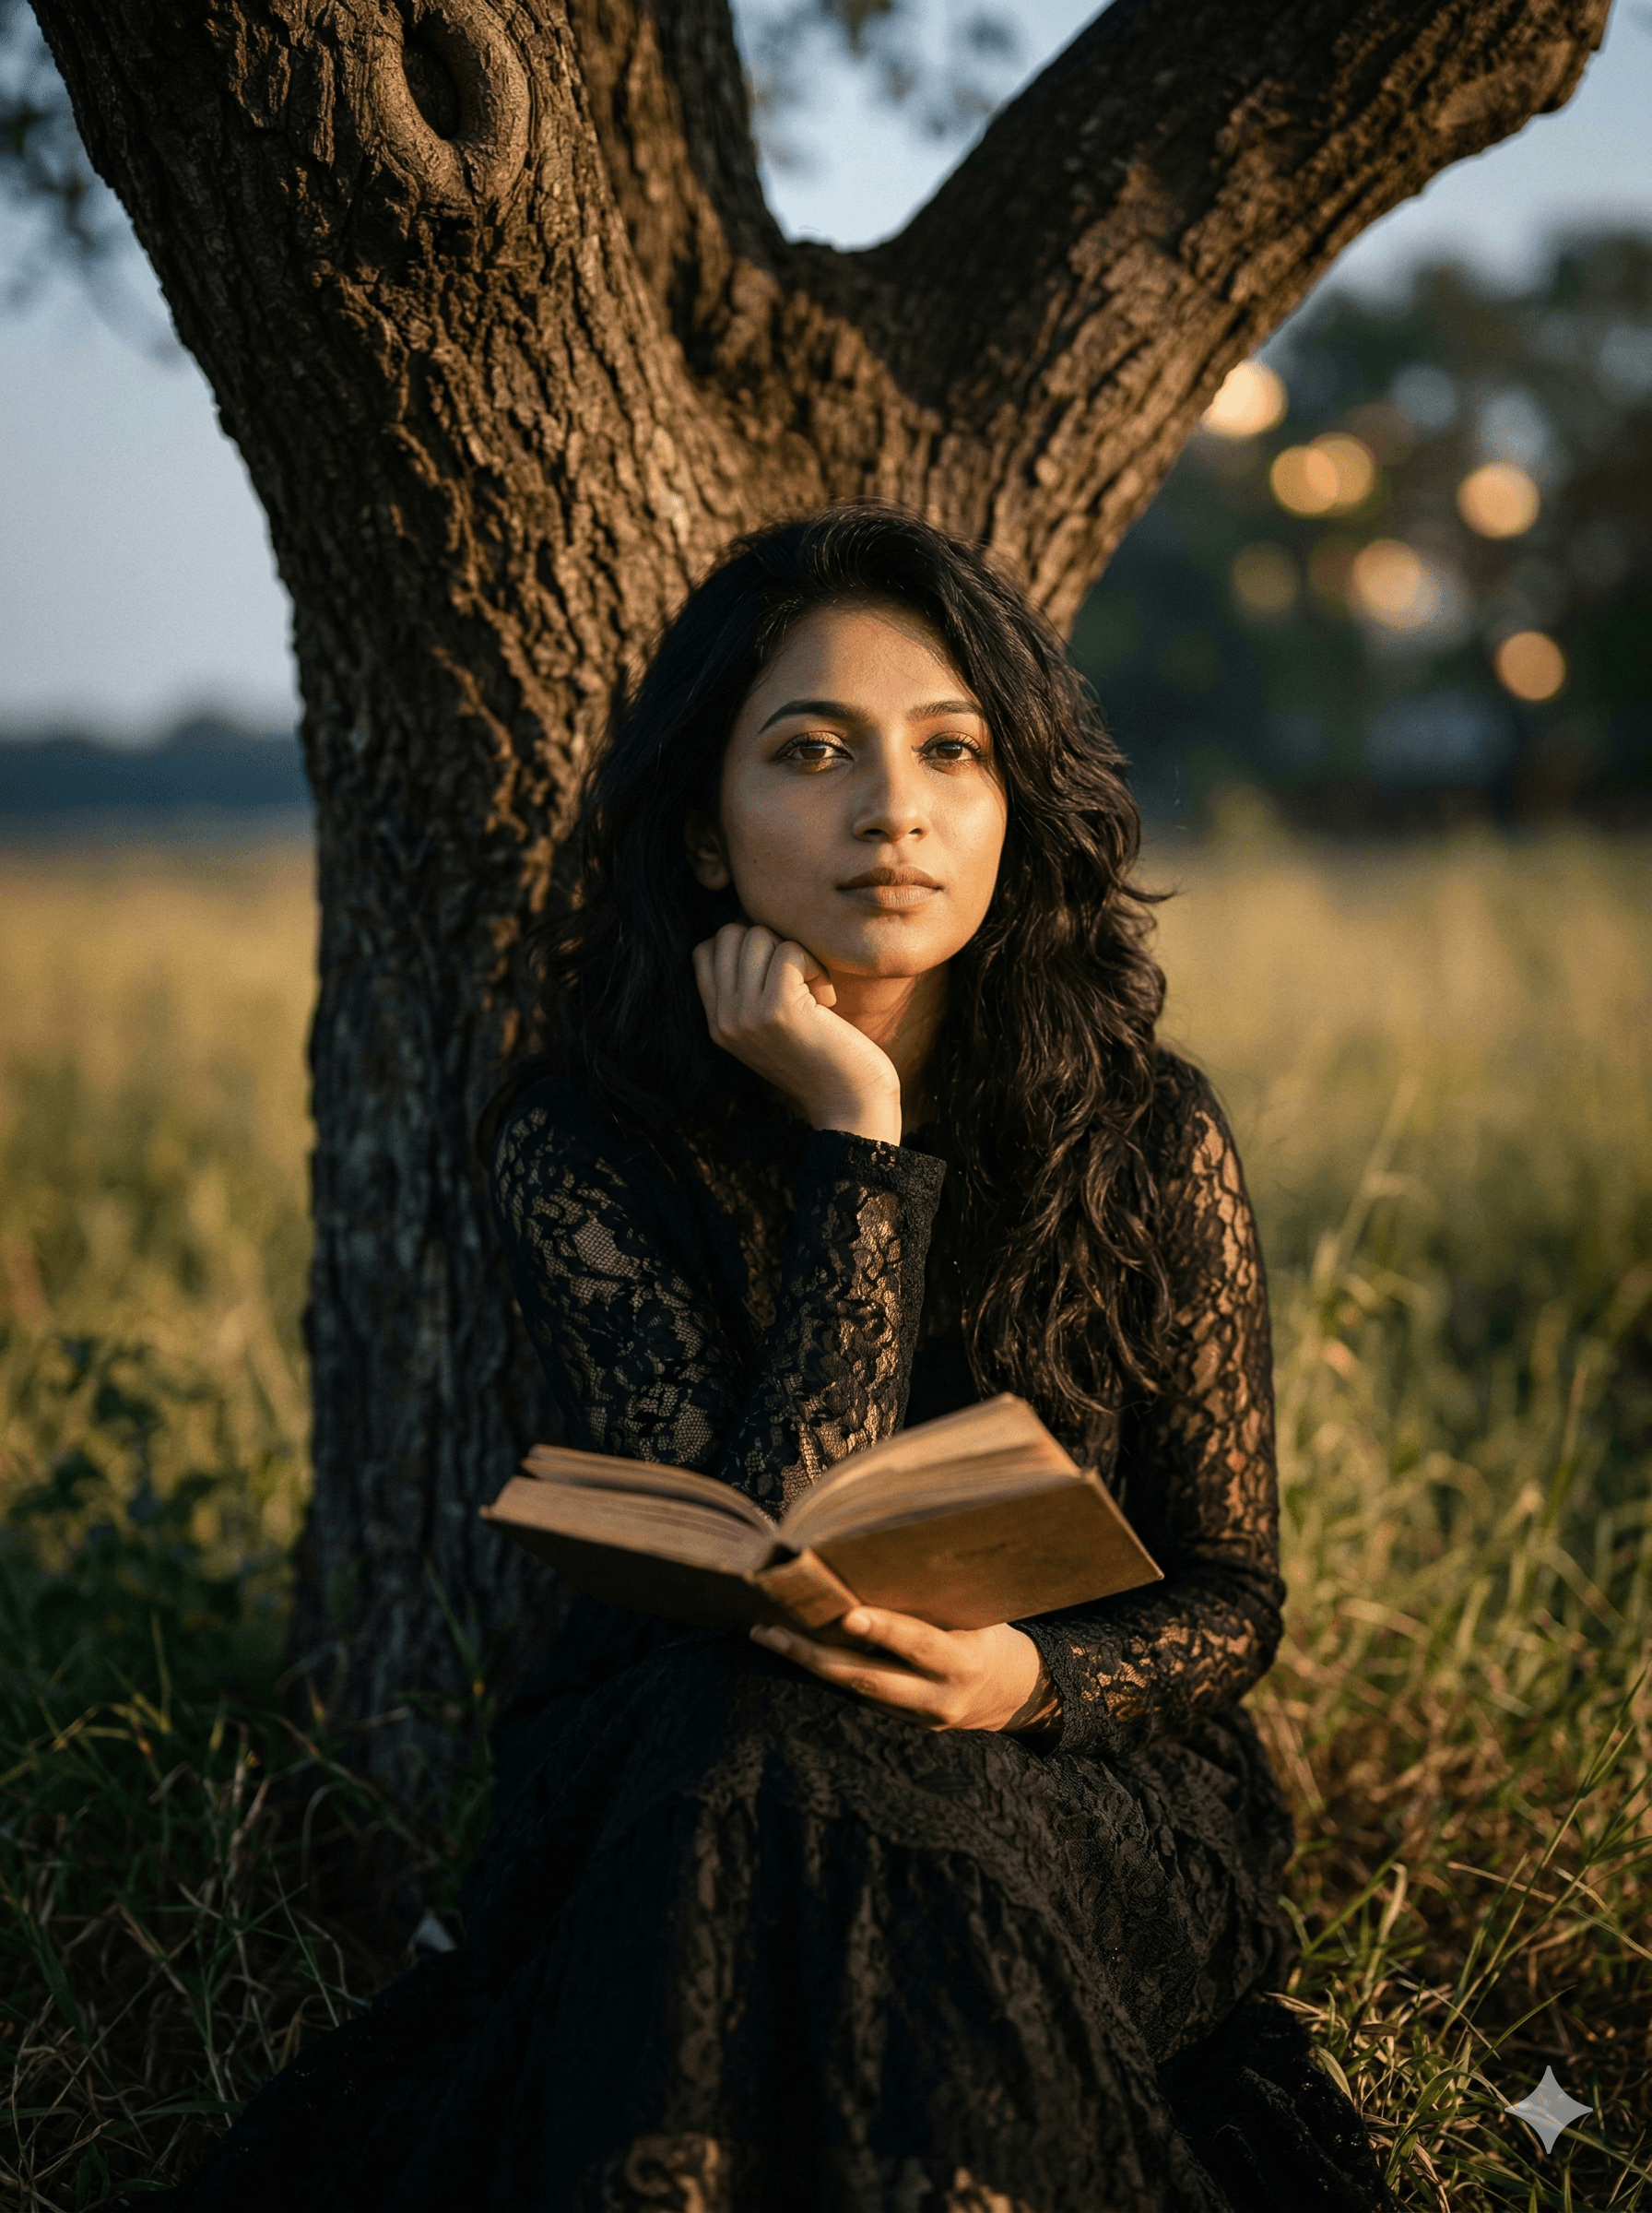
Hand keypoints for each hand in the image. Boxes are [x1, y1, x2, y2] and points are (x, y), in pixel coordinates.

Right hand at [692, 922, 901, 1144]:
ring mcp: (747, 1014)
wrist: (848, 1104)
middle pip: (731, 935)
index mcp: (717, 1023)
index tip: (777, 971)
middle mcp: (724, 1019)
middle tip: (798, 979)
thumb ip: (748, 989)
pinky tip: (826, 998)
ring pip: (759, 936)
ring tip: (814, 990)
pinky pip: (791, 951)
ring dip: (796, 954)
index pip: (704, 951)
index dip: (744, 944)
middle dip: (771, 943)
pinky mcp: (778, 1008)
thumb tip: (750, 928)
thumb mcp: (769, 1026)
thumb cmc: (820, 1058)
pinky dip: (815, 965)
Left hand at [749, 1606, 1049, 1733]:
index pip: (919, 1643)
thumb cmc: (990, 1634)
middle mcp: (938, 1697)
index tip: (847, 1614)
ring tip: (767, 1634)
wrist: (1014, 1695)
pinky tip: (794, 1650)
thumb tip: (885, 1558)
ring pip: (855, 1692)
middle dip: (816, 1654)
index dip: (884, 1630)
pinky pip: (860, 1697)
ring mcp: (919, 1717)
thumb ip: (938, 1600)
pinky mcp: (904, 1725)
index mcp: (963, 1661)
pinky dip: (826, 1673)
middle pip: (868, 1678)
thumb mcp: (977, 1614)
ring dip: (808, 1663)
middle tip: (774, 1629)